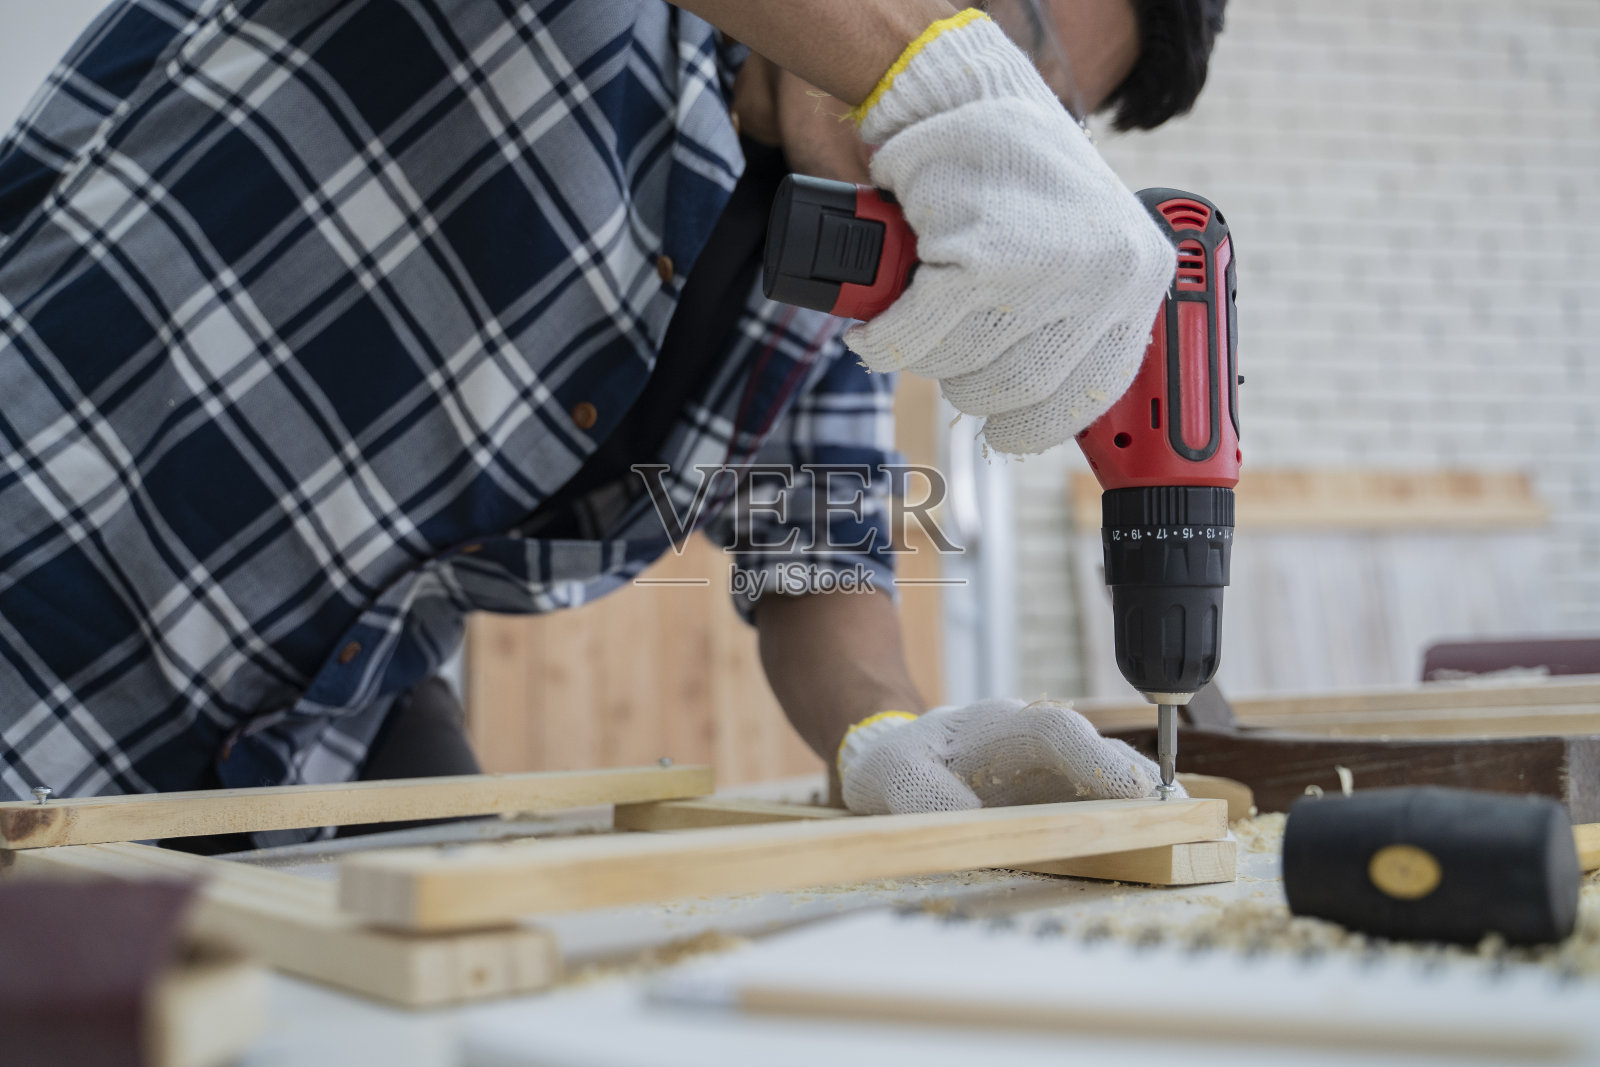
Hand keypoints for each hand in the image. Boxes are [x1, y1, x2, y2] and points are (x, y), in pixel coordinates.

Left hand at [837, 699, 1181, 815]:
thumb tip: (965, 813)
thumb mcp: (894, 779)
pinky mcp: (1053, 788)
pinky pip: (1095, 794)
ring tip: (1176, 825)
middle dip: (1132, 777)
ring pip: (1102, 767)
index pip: (1052, 731)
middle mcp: (1031, 736)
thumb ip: (925, 794)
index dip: (1092, 758)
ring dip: (1137, 796)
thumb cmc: (896, 768)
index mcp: (995, 726)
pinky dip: (1123, 811)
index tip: (1128, 790)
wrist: (892, 760)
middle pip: (1093, 746)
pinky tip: (1149, 833)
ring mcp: (1046, 761)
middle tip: (1170, 812)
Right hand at [844, 12, 1175, 454]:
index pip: (1093, 391)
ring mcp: (1046, 269)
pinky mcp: (982, 258)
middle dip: (970, 387)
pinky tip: (876, 331)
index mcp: (1138, 278)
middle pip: (1022, 390)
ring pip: (966, 368)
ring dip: (925, 359)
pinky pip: (919, 337)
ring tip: (915, 326)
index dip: (1038, 421)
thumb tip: (1042, 405)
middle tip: (948, 358)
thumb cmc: (1012, 174)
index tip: (1007, 431)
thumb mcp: (1078, 243)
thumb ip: (1078, 313)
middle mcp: (1107, 277)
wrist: (963, 95)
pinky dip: (886, 341)